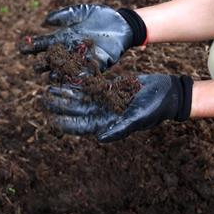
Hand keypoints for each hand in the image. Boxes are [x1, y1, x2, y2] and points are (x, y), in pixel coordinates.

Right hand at [19, 4, 145, 71]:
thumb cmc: (100, 15)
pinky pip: (86, 73)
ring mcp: (82, 59)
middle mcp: (70, 50)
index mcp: (63, 38)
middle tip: (37, 67)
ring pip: (66, 69)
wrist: (122, 23)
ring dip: (59, 74)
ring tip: (52, 77)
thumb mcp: (81, 11)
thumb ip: (64, 15)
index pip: (43, 44)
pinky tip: (72, 81)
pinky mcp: (97, 64)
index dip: (32, 47)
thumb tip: (44, 22)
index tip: (22, 49)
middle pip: (52, 60)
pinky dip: (79, 78)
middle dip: (44, 65)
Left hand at [44, 74, 191, 141]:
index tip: (50, 118)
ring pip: (82, 97)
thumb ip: (119, 128)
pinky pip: (92, 85)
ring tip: (51, 85)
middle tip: (44, 96)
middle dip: (61, 104)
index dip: (65, 123)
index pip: (81, 126)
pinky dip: (81, 81)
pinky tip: (69, 74)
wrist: (169, 93)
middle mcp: (105, 114)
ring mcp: (107, 100)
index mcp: (108, 124)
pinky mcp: (112, 88)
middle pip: (77, 110)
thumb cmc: (155, 109)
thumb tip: (99, 138)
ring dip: (67, 92)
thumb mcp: (138, 118)